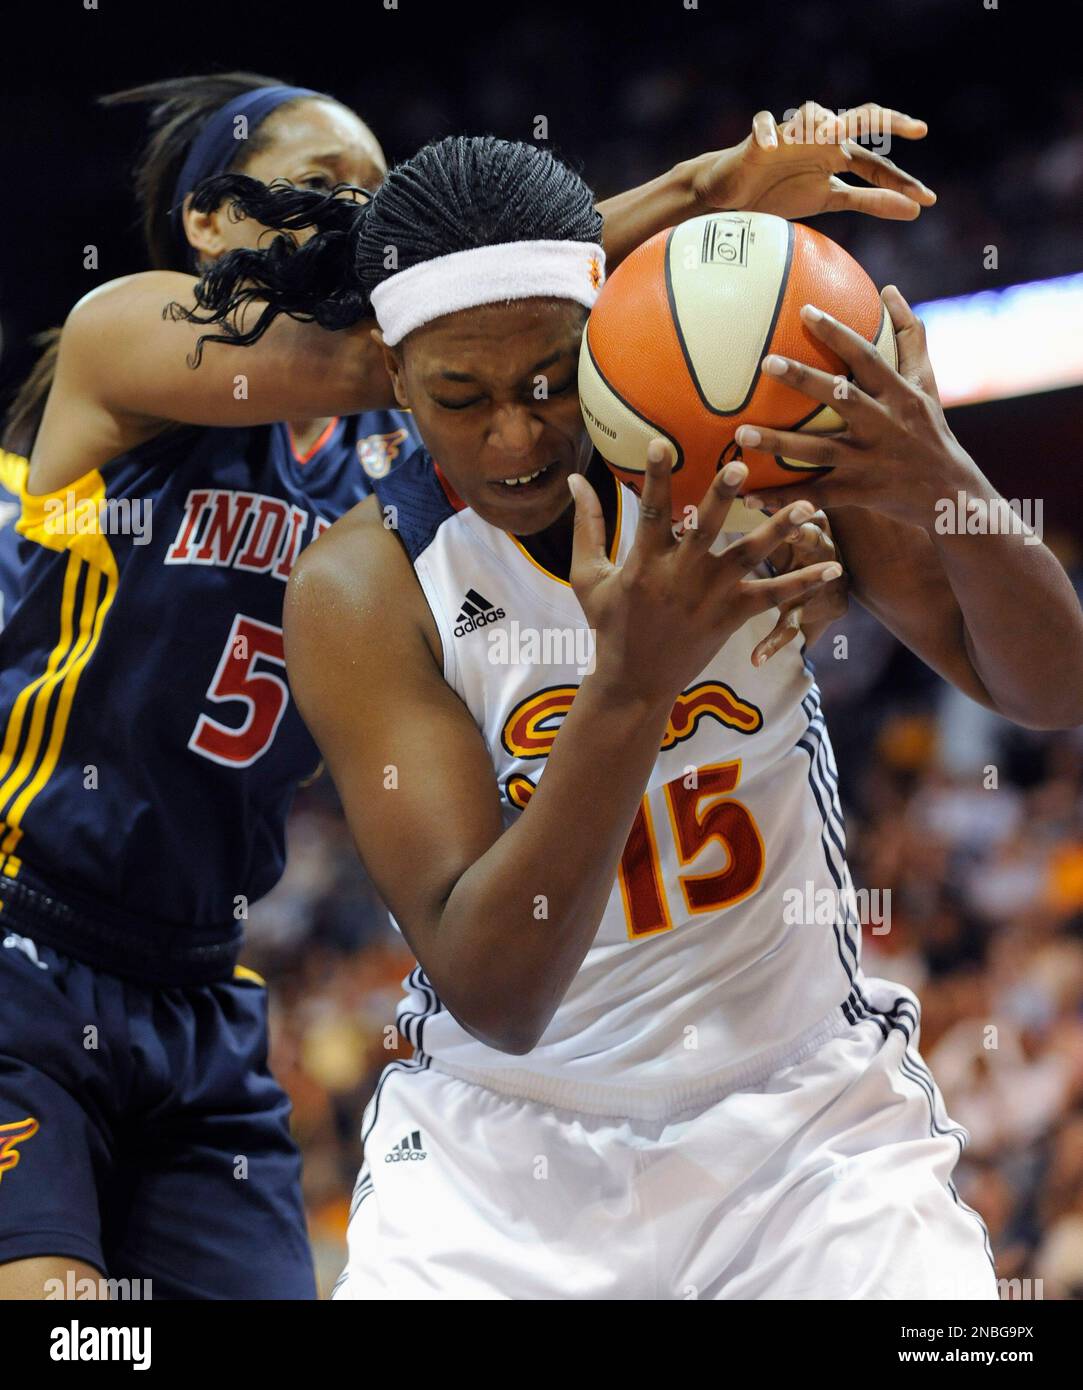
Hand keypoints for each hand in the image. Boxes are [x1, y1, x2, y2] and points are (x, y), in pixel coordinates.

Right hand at [568, 444, 842, 705]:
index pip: (650, 513)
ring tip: (808, 505)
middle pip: (706, 530)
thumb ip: (585, 527)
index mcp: (643, 564)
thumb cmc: (608, 625)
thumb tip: (576, 479)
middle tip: (742, 466)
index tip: (662, 443)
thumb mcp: (585, 578)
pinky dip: (804, 583)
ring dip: (779, 530)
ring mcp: (709, 598)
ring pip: (749, 558)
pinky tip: (833, 566)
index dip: (656, 477)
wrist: (634, 682)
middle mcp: (679, 578)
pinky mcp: (731, 617)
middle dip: (723, 497)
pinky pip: (773, 598)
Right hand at [692, 100, 934, 221]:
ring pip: (811, 114)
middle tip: (916, 129)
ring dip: (823, 121)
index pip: (876, 162)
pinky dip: (767, 131)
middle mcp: (819, 140)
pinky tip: (771, 143)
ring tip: (834, 134)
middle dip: (886, 121)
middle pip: (858, 121)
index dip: (901, 180)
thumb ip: (870, 200)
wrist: (736, 194)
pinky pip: (762, 124)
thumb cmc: (781, 192)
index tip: (928, 200)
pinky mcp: (757, 141)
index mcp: (837, 155)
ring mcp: (790, 137)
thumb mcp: (829, 200)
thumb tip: (916, 210)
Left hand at [737, 286, 979, 528]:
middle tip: (765, 362)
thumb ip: (910, 336)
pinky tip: (748, 496)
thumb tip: (890, 290)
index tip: (804, 310)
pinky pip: (815, 496)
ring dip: (778, 443)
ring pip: (818, 450)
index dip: (838, 333)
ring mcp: (870, 461)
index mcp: (898, 395)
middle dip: (803, 379)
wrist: (952, 495)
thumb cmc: (932, 432)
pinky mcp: (859, 493)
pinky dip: (782, 500)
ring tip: (740, 431)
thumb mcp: (927, 383)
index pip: (867, 357)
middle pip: (840, 398)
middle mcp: (884, 425)